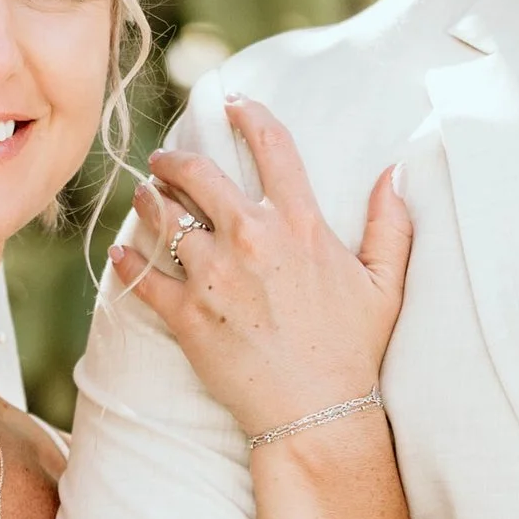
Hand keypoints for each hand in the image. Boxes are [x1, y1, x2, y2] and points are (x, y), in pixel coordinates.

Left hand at [114, 98, 411, 443]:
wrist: (316, 414)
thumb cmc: (353, 351)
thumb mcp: (384, 283)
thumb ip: (390, 223)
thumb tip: (395, 173)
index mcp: (299, 222)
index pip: (270, 143)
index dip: (247, 114)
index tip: (231, 104)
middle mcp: (251, 237)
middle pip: (196, 173)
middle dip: (174, 159)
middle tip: (165, 160)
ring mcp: (213, 275)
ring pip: (161, 217)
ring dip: (148, 202)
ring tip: (145, 198)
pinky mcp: (186, 315)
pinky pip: (141, 277)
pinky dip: (127, 262)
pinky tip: (123, 254)